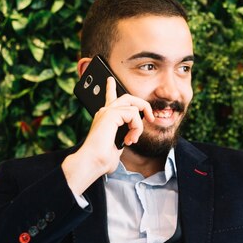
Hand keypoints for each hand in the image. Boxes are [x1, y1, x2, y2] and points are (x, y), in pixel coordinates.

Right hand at [61, 77, 153, 193]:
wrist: (92, 162)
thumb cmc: (101, 160)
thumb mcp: (116, 147)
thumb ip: (122, 138)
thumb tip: (129, 139)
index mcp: (104, 119)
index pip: (109, 98)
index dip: (110, 88)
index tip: (110, 80)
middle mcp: (104, 112)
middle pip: (127, 97)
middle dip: (142, 105)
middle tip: (150, 117)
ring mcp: (106, 111)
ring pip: (134, 107)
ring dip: (138, 126)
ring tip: (132, 139)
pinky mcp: (111, 114)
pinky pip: (133, 114)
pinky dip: (136, 128)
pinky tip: (130, 138)